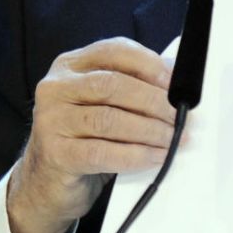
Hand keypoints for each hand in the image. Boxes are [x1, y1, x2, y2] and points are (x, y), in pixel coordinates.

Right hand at [6, 37, 180, 232]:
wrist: (52, 181)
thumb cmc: (88, 138)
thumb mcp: (108, 105)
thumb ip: (135, 87)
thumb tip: (178, 83)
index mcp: (72, 66)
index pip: (114, 50)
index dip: (149, 65)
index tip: (175, 83)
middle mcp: (56, 88)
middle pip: (113, 85)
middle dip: (154, 101)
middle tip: (180, 117)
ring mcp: (51, 120)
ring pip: (109, 119)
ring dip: (150, 130)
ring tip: (174, 138)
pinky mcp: (56, 153)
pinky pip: (102, 152)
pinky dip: (136, 155)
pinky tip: (156, 157)